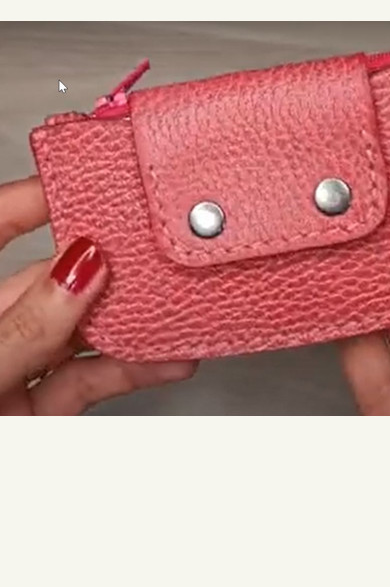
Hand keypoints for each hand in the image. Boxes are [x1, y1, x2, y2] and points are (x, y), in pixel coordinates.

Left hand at [0, 176, 196, 414]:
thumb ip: (29, 327)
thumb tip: (80, 271)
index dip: (38, 197)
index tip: (87, 178)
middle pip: (53, 282)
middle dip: (108, 265)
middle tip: (151, 243)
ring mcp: (17, 368)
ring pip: (81, 332)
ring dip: (132, 321)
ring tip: (176, 300)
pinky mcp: (40, 408)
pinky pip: (90, 379)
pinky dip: (131, 370)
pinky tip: (167, 359)